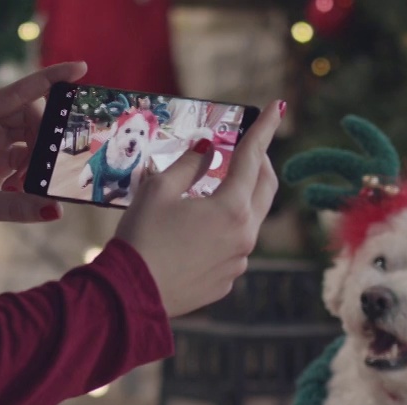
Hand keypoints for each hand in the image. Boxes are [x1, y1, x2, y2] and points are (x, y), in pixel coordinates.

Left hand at [0, 62, 88, 273]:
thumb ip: (18, 206)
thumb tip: (57, 209)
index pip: (17, 92)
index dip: (50, 79)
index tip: (81, 68)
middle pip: (30, 116)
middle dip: (45, 140)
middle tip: (50, 169)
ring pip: (32, 138)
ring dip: (40, 160)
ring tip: (30, 186)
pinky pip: (28, 157)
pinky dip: (34, 173)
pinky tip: (25, 191)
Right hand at [113, 100, 284, 316]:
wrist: (130, 295)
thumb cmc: (141, 237)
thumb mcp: (158, 189)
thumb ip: (189, 164)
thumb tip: (207, 149)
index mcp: (232, 209)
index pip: (253, 157)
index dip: (264, 128)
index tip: (277, 107)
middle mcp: (245, 237)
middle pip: (266, 190)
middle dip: (261, 163)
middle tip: (248, 147)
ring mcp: (238, 263)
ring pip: (249, 221)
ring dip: (238, 200)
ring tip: (208, 192)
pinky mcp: (226, 282)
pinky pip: (232, 249)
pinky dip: (222, 232)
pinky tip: (194, 234)